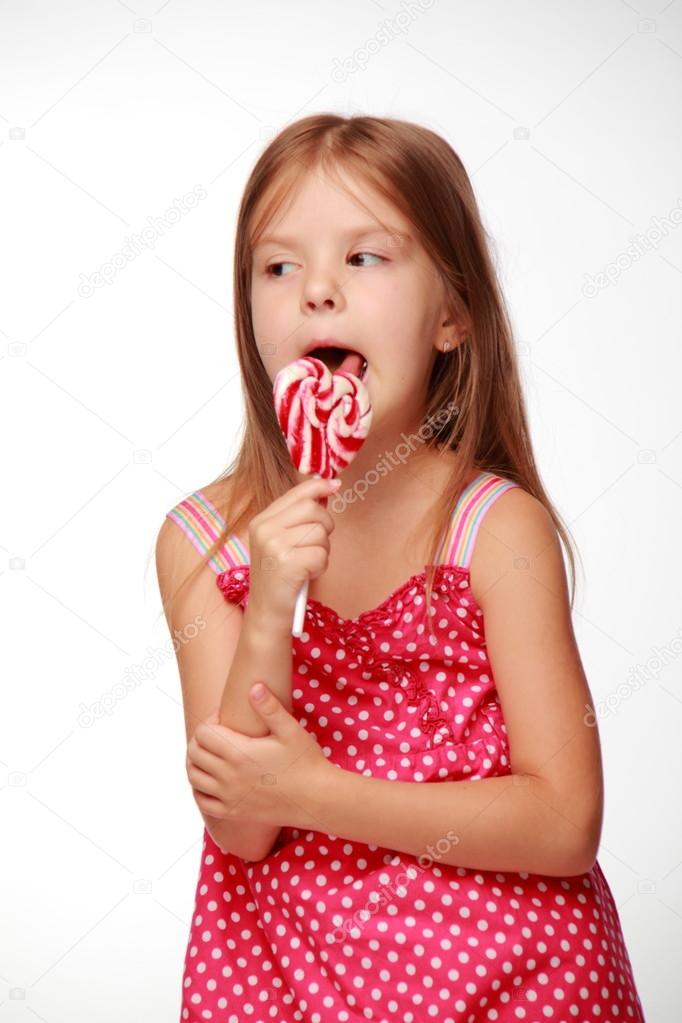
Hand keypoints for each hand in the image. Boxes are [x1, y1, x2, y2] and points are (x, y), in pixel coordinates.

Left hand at [186, 685, 331, 828]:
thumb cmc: (306, 762)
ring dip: (195, 762)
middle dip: (200, 738)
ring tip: (211, 752)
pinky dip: (199, 788)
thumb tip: (254, 686)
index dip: (210, 720)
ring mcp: (229, 797)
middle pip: (194, 754)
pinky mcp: (233, 812)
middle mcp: (229, 777)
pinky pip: (202, 801)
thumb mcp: (290, 730)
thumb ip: (269, 708)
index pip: (203, 733)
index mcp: (240, 754)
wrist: (317, 799)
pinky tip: (210, 778)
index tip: (224, 717)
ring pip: (193, 777)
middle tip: (217, 732)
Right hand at [247, 475, 337, 626]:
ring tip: (307, 564)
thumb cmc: (281, 577)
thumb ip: (297, 517)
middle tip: (315, 545)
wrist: (267, 614)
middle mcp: (264, 529)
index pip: (296, 493)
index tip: (335, 484)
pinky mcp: (287, 564)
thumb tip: (327, 488)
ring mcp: (274, 546)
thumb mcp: (281, 542)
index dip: (319, 486)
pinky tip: (308, 575)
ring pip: (320, 532)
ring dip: (323, 550)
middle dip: (325, 526)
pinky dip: (321, 566)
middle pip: (312, 509)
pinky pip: (321, 553)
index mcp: (261, 521)